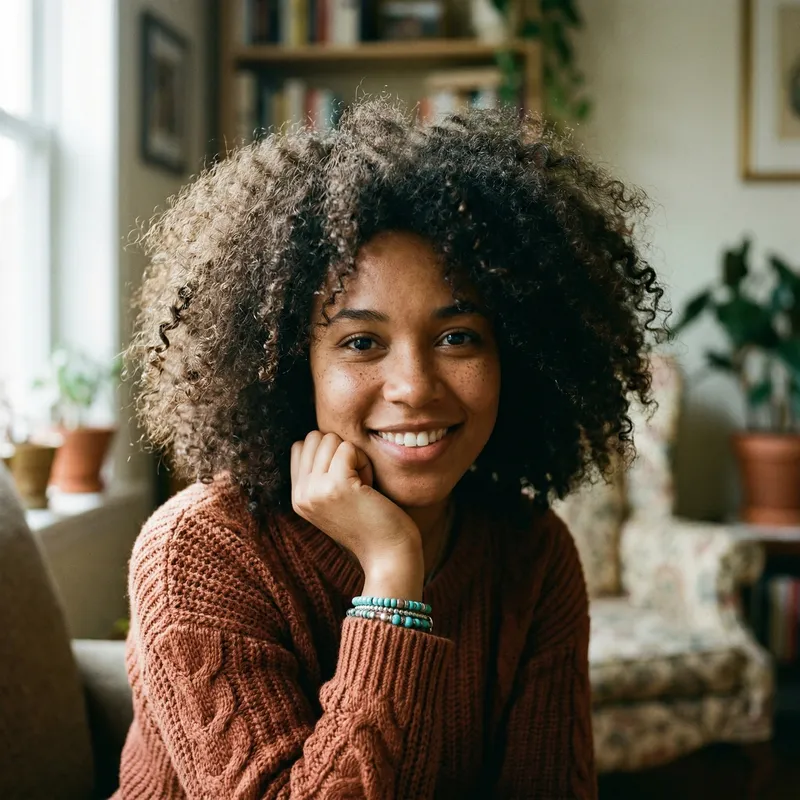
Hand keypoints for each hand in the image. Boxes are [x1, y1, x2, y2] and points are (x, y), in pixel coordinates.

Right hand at [290, 432, 423, 596]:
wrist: (389, 556)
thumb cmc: (372, 523)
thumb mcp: (336, 499)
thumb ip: (322, 473)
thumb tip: (323, 436)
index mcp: (298, 497)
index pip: (301, 446)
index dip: (329, 453)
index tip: (346, 481)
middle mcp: (300, 494)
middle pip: (315, 437)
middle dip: (341, 452)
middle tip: (357, 483)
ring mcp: (314, 490)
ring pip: (330, 439)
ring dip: (354, 456)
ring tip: (362, 487)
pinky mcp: (335, 486)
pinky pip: (348, 448)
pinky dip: (364, 462)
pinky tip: (369, 487)